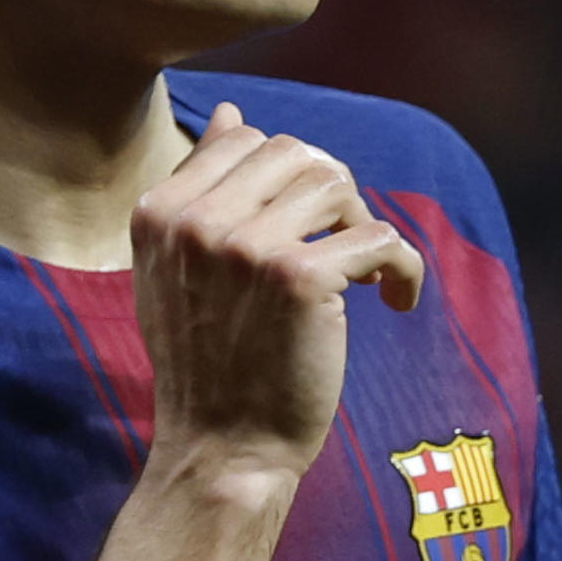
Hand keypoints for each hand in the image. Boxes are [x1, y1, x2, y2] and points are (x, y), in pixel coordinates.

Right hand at [131, 102, 423, 482]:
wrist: (221, 448)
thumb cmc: (204, 362)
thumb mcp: (174, 267)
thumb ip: (198, 188)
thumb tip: (229, 112)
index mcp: (159, 211)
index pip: (241, 139)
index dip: (286, 174)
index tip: (301, 223)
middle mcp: (195, 219)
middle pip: (293, 153)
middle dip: (330, 192)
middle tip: (340, 243)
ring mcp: (245, 246)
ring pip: (336, 183)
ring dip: (362, 223)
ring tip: (361, 271)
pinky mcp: (299, 278)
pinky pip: (379, 238)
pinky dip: (402, 269)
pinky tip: (394, 300)